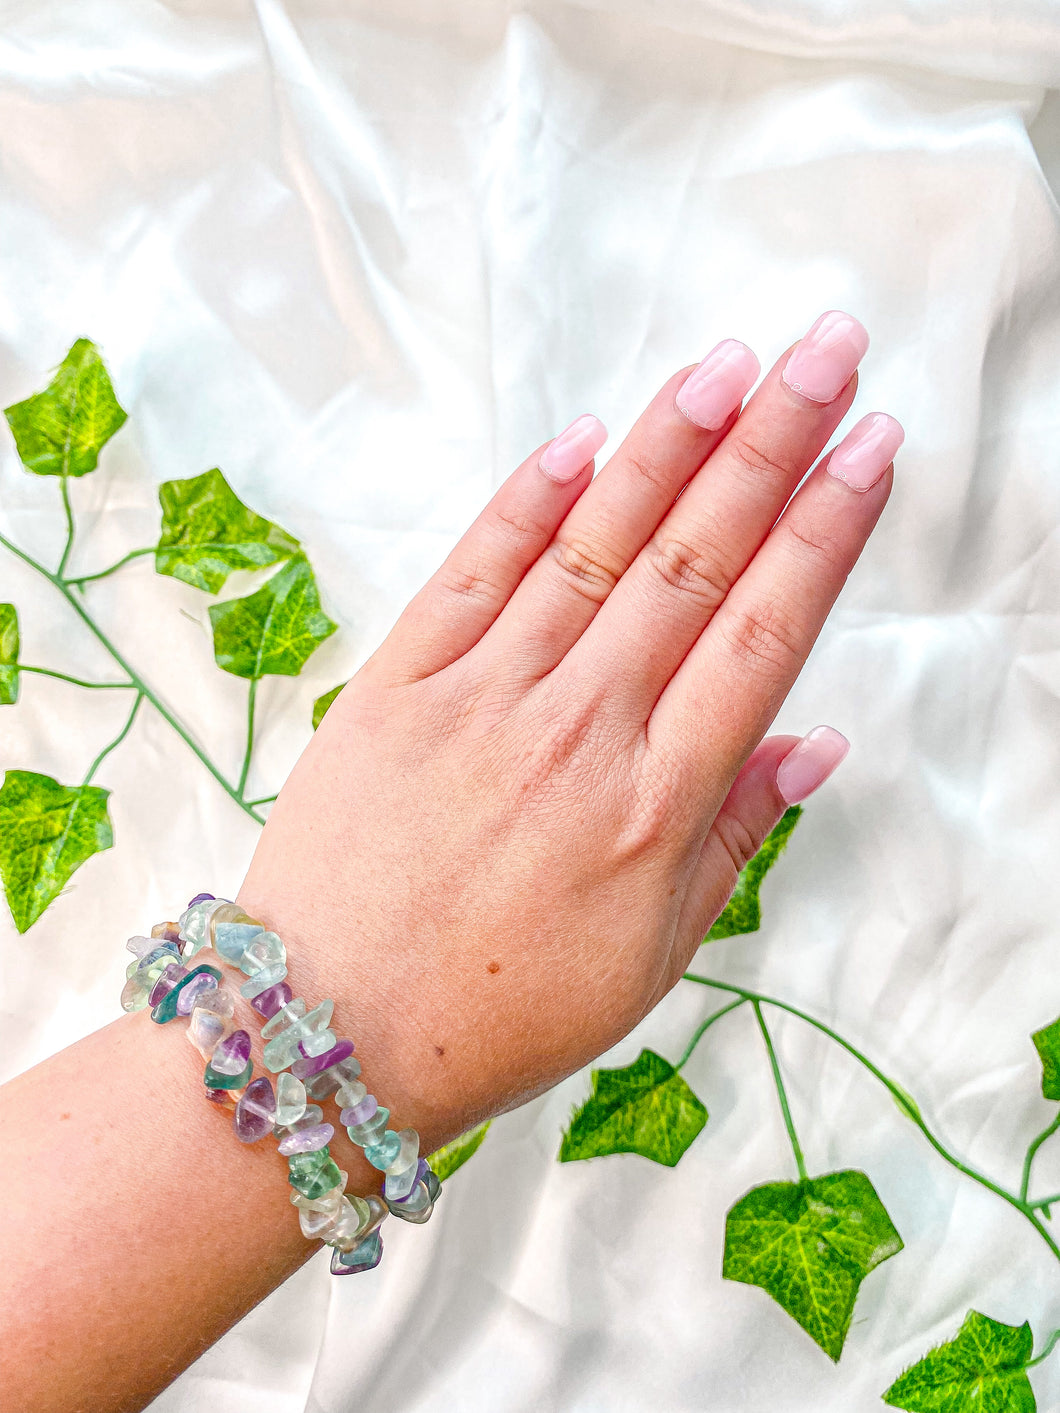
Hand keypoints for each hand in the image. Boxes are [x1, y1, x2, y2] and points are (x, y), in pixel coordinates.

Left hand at [238, 311, 901, 1153]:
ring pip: (594, 547)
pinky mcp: (397, 684)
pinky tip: (585, 437)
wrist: (331, 1031)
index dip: (824, 532)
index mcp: (655, 805)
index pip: (764, 636)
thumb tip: (813, 742)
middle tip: (825, 353)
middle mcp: (580, 732)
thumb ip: (735, 837)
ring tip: (730, 366)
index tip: (870, 449)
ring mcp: (483, 699)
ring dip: (667, 448)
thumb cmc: (500, 1011)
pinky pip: (473, 573)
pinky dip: (527, 499)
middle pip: (694, 563)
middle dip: (770, 446)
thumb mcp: (652, 957)